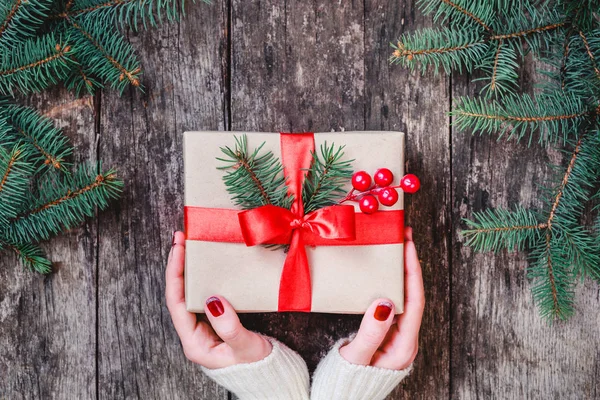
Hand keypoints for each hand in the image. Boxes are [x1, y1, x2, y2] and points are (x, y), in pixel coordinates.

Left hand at [166, 231, 271, 368]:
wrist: (269, 375)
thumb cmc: (257, 365)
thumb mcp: (245, 346)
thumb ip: (229, 327)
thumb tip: (213, 301)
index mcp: (194, 343)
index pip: (177, 303)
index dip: (175, 274)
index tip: (179, 250)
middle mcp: (193, 333)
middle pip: (178, 294)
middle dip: (177, 265)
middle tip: (181, 237)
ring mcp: (203, 327)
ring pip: (189, 293)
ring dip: (188, 269)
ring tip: (189, 244)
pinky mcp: (214, 321)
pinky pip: (202, 294)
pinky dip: (201, 277)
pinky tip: (205, 263)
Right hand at [339, 227, 424, 369]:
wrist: (343, 396)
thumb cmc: (349, 381)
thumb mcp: (356, 358)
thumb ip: (370, 334)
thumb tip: (384, 303)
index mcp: (404, 346)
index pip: (415, 301)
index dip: (412, 271)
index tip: (408, 246)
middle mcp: (406, 339)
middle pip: (414, 295)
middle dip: (410, 264)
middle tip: (403, 236)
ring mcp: (398, 336)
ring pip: (405, 297)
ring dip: (402, 271)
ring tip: (396, 247)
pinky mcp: (388, 333)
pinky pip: (394, 302)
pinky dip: (391, 282)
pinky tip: (384, 271)